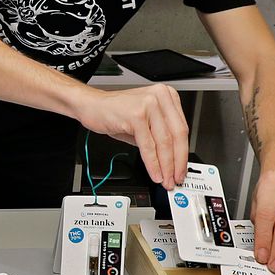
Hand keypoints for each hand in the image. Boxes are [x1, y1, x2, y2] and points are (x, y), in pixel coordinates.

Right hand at [72, 84, 188, 189]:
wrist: (90, 105)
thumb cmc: (115, 112)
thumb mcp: (144, 122)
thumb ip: (159, 137)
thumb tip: (172, 161)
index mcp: (166, 95)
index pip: (182, 129)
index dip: (184, 153)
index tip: (182, 168)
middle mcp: (160, 96)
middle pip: (177, 135)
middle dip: (177, 162)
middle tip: (176, 178)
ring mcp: (148, 104)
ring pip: (164, 142)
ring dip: (165, 166)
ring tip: (165, 179)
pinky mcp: (136, 115)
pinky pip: (148, 146)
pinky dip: (152, 163)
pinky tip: (154, 173)